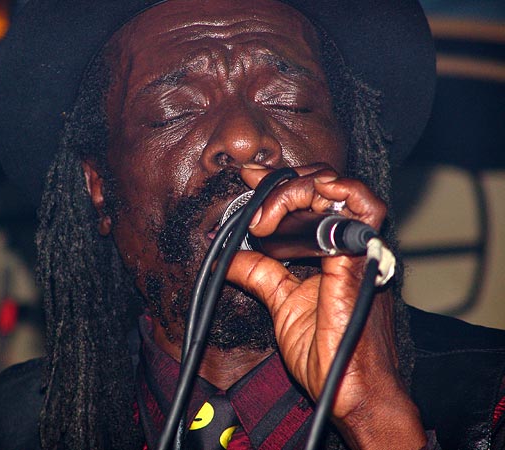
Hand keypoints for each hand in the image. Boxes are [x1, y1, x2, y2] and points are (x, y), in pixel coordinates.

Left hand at [225, 164, 425, 448]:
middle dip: (287, 181)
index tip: (250, 178)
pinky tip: (295, 206)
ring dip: (302, 187)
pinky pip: (360, 215)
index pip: (315, 199)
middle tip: (253, 192)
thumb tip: (228, 258)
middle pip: (329, 185)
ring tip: (268, 211)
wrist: (351, 392)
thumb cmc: (329, 354)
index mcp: (335, 252)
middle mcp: (351, 246)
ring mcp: (359, 252)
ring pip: (343, 189)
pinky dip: (332, 197)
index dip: (282, 182)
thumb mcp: (282, 304)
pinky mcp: (361, 264)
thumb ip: (261, 275)